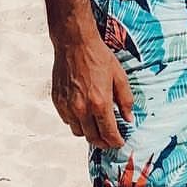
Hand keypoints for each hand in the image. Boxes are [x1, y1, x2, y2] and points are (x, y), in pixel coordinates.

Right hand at [51, 29, 133, 148]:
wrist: (74, 44)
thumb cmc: (99, 57)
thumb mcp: (119, 77)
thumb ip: (126, 100)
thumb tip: (128, 118)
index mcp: (100, 103)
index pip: (108, 133)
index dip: (116, 141)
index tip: (120, 142)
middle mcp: (82, 108)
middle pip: (92, 137)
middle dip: (103, 142)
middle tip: (110, 140)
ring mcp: (68, 106)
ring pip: (78, 132)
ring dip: (89, 133)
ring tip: (97, 126)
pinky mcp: (58, 101)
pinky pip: (67, 120)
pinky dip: (76, 122)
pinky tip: (84, 114)